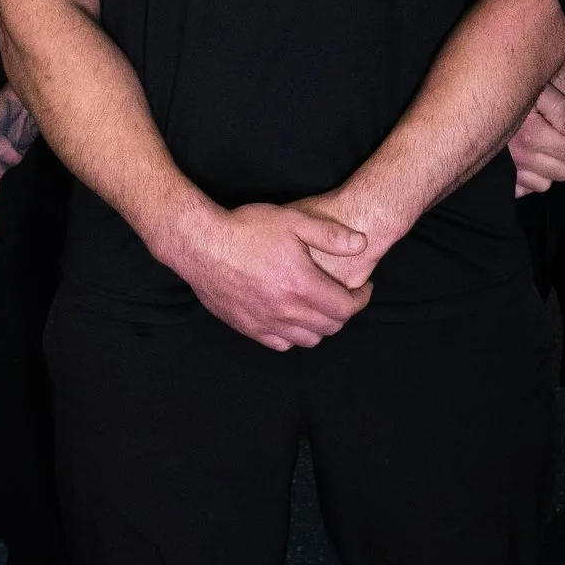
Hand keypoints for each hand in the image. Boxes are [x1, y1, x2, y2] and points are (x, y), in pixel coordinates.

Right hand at [166, 202, 371, 349]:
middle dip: (343, 312)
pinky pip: (281, 344)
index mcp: (302, 285)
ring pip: (308, 339)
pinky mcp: (248, 328)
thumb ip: (330, 234)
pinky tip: (291, 317)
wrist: (202, 245)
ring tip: (319, 307)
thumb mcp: (292, 220)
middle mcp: (286, 310)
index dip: (361, 300)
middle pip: (330, 327)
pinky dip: (294, 335)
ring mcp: (266, 323)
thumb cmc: (246, 229)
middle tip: (342, 295)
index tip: (363, 289)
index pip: (346, 308)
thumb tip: (361, 244)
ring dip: (320, 326)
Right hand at [508, 47, 564, 196]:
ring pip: (544, 184)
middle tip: (560, 137)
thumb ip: (558, 106)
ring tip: (544, 150)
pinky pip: (522, 191)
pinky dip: (528, 181)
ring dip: (548, 169)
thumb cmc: (503, 91)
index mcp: (532, 135)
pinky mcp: (498, 178)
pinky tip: (528, 163)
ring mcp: (509, 171)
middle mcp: (520, 158)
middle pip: (563, 171)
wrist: (470, 100)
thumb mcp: (536, 87)